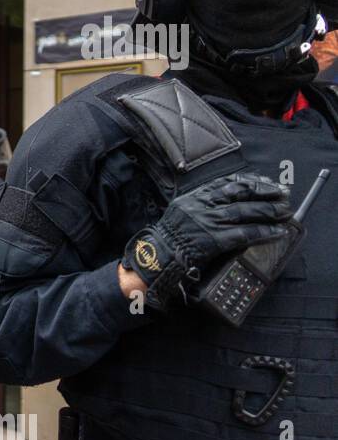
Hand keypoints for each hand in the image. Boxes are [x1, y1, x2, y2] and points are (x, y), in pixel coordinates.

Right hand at [123, 173, 291, 307]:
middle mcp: (200, 206)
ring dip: (267, 212)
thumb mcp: (181, 213)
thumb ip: (201, 206)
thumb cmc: (169, 238)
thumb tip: (229, 203)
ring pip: (243, 212)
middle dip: (263, 192)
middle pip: (238, 193)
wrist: (155, 257)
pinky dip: (261, 232)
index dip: (249, 181)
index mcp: (193, 198)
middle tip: (282, 194)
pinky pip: (242, 234)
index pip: (226, 183)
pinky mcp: (212, 240)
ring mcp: (205, 222)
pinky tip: (275, 232)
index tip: (265, 183)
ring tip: (284, 212)